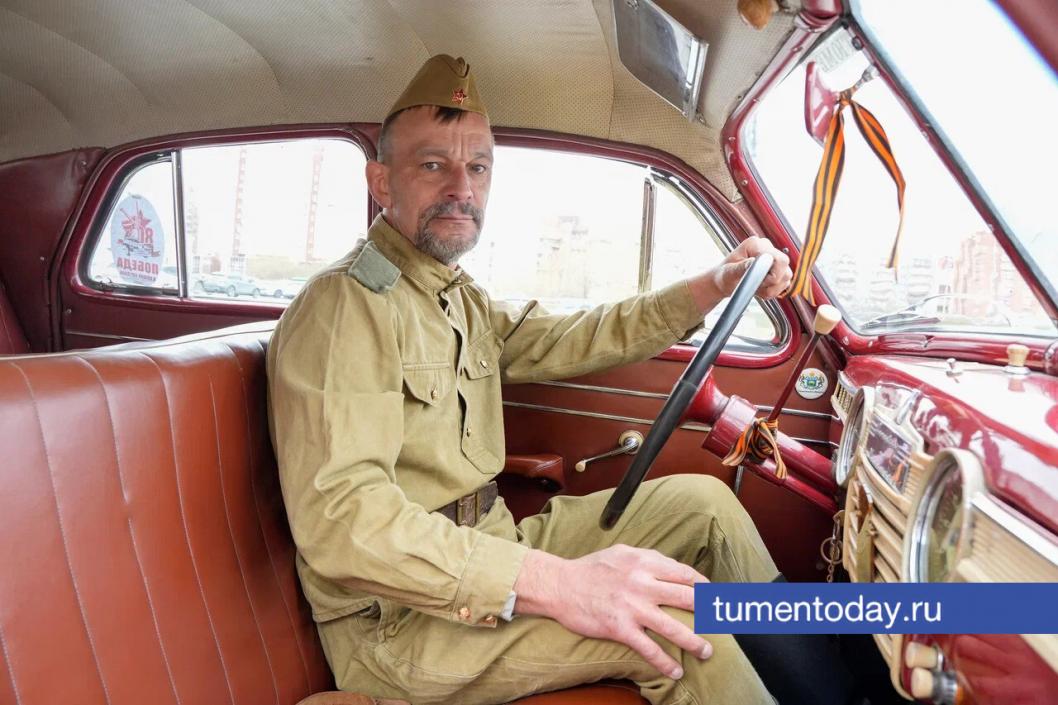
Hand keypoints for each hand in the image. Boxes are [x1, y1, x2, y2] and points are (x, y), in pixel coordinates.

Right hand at [513, 545, 711, 678]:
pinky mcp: (619, 628)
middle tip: (722, 623)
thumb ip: (648, 559)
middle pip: (686, 597)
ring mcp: (631, 607)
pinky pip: (648, 648)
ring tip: (707, 652)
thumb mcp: (621, 552)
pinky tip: (675, 670)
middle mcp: (641, 582)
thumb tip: (672, 568)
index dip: (705, 585)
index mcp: (643, 561)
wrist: (559, 585)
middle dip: (709, 612)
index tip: (716, 596)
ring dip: (694, 641)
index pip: (684, 573)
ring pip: (672, 626)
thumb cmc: (591, 568)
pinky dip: (664, 662)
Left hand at [712, 236, 791, 299]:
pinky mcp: (777, 270)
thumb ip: (741, 267)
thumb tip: (753, 262)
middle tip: (755, 286)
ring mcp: (774, 259)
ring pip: (786, 277)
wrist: (724, 282)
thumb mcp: (728, 273)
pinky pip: (784, 284)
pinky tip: (759, 289)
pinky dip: (772, 291)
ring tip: (755, 288)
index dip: (772, 275)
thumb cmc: (724, 275)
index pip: (778, 258)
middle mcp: (767, 248)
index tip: (757, 282)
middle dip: (771, 283)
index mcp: (755, 244)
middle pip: (785, 267)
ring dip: (771, 289)